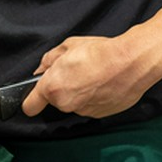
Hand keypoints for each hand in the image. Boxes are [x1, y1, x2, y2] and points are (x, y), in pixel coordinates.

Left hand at [20, 35, 157, 118]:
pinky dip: (93, 98)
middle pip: (55, 100)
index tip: (32, 96)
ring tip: (92, 75)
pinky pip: (90, 106)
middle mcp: (66, 104)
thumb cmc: (100, 53)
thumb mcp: (67, 46)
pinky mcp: (100, 115)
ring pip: (74, 104)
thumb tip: (42, 69)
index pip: (29, 106)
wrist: (131, 62)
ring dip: (78, 93)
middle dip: (60, 87)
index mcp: (53, 88)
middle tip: (73, 70)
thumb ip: (49, 60)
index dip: (29, 100)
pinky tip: (102, 83)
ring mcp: (84, 111)